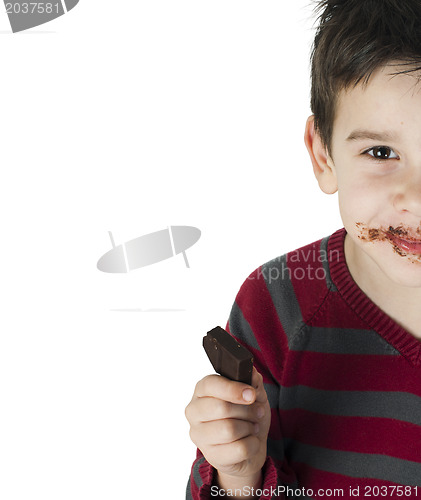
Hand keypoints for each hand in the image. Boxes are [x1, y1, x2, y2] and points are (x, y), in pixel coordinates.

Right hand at [185, 367, 270, 486]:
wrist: (250, 447)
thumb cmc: (246, 414)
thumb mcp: (253, 393)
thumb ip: (252, 380)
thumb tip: (251, 373)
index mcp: (201, 390)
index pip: (210, 384)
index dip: (233, 389)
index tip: (251, 394)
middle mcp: (194, 412)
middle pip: (222, 408)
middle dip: (247, 410)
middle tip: (257, 411)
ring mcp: (199, 435)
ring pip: (230, 429)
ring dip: (250, 427)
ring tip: (252, 426)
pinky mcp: (211, 456)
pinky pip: (239, 449)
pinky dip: (253, 444)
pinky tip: (249, 441)